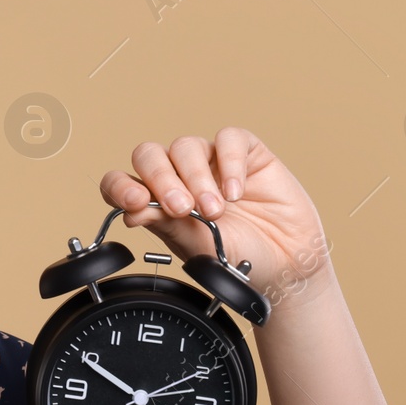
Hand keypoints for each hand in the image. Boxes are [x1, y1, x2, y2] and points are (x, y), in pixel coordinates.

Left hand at [98, 127, 330, 304]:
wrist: (285, 265)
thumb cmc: (238, 258)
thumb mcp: (195, 247)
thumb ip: (164, 225)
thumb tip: (131, 211)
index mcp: (156, 201)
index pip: (122, 182)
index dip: (120, 187)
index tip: (134, 201)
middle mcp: (179, 177)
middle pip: (149, 155)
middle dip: (161, 179)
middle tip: (181, 208)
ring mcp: (210, 162)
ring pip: (185, 146)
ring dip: (196, 178)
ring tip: (215, 210)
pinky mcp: (245, 153)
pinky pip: (228, 139)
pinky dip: (229, 163)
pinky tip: (235, 191)